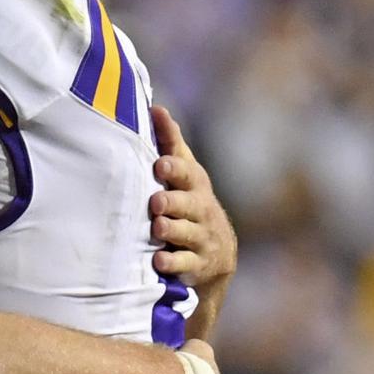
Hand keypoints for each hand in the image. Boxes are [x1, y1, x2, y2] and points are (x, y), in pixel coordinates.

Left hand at [149, 105, 236, 287]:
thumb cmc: (190, 202)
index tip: (160, 164)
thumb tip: (155, 108)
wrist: (217, 253)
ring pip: (186, 233)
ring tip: (158, 227)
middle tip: (157, 201)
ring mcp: (201, 238)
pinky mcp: (197, 265)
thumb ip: (170, 144)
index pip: (187, 173)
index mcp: (194, 185)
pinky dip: (173, 264)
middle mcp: (200, 210)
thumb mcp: (185, 174)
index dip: (175, 168)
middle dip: (173, 202)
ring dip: (172, 230)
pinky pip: (186, 264)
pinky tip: (158, 261)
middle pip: (188, 204)